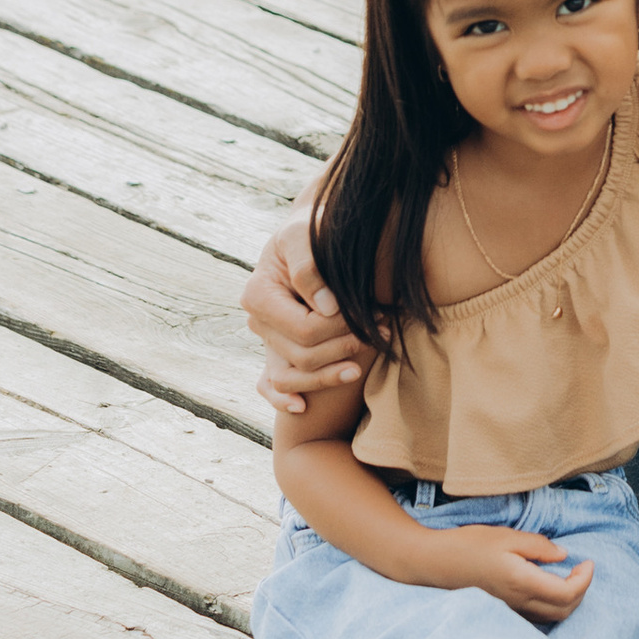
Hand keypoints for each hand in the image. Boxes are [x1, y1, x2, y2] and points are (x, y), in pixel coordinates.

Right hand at [245, 222, 375, 412]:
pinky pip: (272, 386)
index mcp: (258, 295)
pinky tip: (303, 407)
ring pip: (291, 377)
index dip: (340, 328)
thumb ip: (310, 267)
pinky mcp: (277, 350)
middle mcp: (257, 322)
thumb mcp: (304, 234)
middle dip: (344, 348)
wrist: (310, 236)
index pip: (305, 328)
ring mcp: (266, 340)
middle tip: (381, 332)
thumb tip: (327, 308)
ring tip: (361, 366)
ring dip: (328, 376)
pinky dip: (283, 400)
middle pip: (302, 355)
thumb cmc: (310, 230)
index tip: (373, 316)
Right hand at [437, 527, 593, 619]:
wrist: (436, 563)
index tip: (588, 562)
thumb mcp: (507, 536)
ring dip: (569, 599)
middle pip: (564, 610)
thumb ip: (539, 546)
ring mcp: (511, 610)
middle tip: (582, 568)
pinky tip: (548, 584)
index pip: (567, 594)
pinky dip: (553, 603)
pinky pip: (538, 616)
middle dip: (582, 591)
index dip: (585, 580)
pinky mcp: (505, 610)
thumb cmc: (470, 545)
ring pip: (552, 616)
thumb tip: (563, 556)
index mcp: (522, 582)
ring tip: (569, 575)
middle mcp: (519, 603)